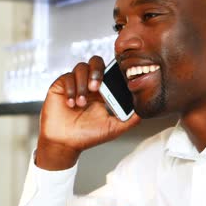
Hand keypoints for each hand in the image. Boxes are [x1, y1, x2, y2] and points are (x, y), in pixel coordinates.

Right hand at [35, 56, 139, 170]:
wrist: (65, 144)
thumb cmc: (88, 136)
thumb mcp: (114, 128)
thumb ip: (131, 119)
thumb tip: (145, 108)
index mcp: (103, 90)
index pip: (110, 71)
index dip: (112, 71)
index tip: (112, 83)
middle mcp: (88, 83)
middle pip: (96, 61)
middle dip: (97, 72)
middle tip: (95, 88)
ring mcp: (74, 83)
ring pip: (81, 67)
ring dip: (82, 84)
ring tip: (81, 103)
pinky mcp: (60, 85)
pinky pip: (66, 77)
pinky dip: (70, 89)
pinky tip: (71, 104)